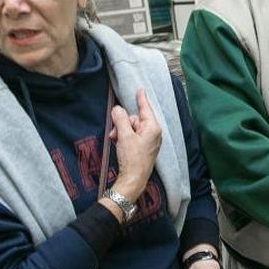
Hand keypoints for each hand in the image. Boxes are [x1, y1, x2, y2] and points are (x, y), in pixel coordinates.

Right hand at [109, 89, 161, 203]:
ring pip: (131, 128)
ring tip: (116, 141)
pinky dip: (124, 138)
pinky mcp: (144, 147)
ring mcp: (149, 141)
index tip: (140, 89)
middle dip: (122, 124)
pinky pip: (132, 137)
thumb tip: (117, 109)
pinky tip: (118, 144)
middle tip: (115, 133)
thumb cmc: (132, 158)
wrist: (133, 179)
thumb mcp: (124, 136)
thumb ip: (120, 120)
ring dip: (121, 132)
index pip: (145, 109)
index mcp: (153, 128)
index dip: (141, 99)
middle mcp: (153, 133)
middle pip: (134, 119)